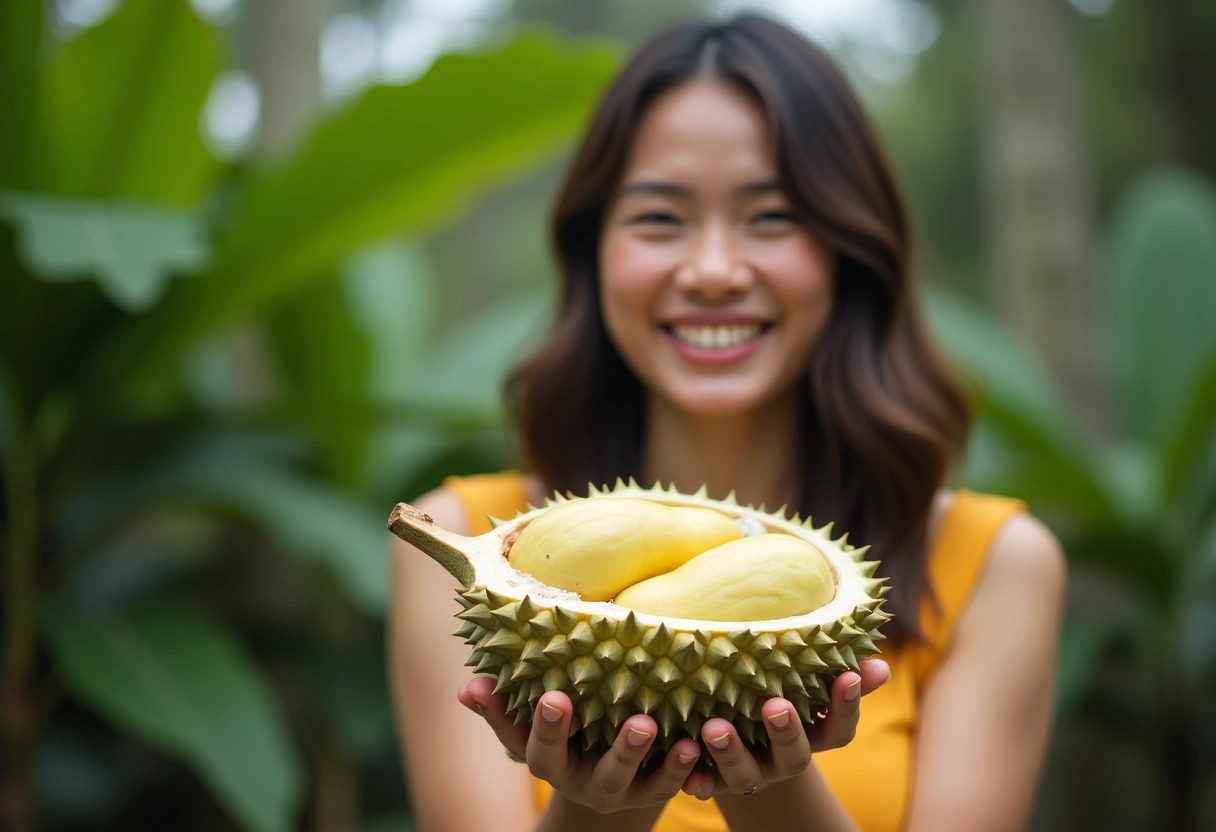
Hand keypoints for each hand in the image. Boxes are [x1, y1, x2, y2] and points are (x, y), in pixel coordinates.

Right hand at [458, 675, 703, 813]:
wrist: (611, 779)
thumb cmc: (567, 733)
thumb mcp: (532, 724)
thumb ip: (502, 707)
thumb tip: (466, 688)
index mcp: (552, 763)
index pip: (538, 749)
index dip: (543, 726)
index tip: (553, 696)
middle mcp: (584, 783)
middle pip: (594, 771)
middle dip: (601, 745)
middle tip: (611, 713)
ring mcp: (622, 792)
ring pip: (633, 781)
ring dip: (643, 755)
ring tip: (651, 725)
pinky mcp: (655, 792)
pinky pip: (671, 785)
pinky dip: (683, 767)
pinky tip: (694, 743)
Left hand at [681, 658, 890, 798]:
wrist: (740, 740)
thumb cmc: (780, 696)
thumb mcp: (807, 687)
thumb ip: (839, 674)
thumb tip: (881, 666)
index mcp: (811, 737)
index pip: (839, 730)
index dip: (846, 707)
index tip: (849, 676)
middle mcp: (783, 761)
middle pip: (793, 757)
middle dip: (786, 733)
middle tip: (775, 705)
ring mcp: (750, 773)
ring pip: (744, 775)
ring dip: (730, 753)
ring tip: (714, 727)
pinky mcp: (713, 780)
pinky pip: (704, 785)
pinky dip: (695, 780)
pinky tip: (685, 768)